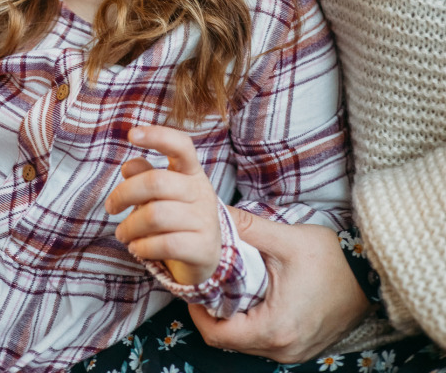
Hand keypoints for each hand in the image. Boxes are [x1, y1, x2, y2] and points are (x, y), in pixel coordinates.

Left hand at [104, 124, 220, 286]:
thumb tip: (127, 166)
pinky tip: (137, 248)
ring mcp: (205, 220)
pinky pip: (165, 244)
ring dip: (130, 226)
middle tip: (110, 208)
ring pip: (156, 215)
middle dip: (124, 194)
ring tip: (123, 233)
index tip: (131, 135)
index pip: (181, 145)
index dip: (157, 136)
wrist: (207, 255)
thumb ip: (145, 175)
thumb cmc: (178, 217)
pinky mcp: (204, 248)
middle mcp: (201, 192)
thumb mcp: (164, 192)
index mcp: (192, 172)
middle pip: (156, 181)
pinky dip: (143, 247)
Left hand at [188, 207, 371, 361]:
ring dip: (231, 318)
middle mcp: (283, 348)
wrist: (371, 274)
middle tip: (204, 281)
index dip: (196, 312)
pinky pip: (264, 342)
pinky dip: (250, 323)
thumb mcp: (284, 239)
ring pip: (246, 343)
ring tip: (224, 286)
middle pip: (229, 341)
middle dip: (211, 313)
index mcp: (275, 328)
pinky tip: (249, 296)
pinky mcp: (302, 346)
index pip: (217, 334)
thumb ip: (246, 226)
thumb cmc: (331, 259)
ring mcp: (294, 351)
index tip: (191, 285)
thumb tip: (214, 212)